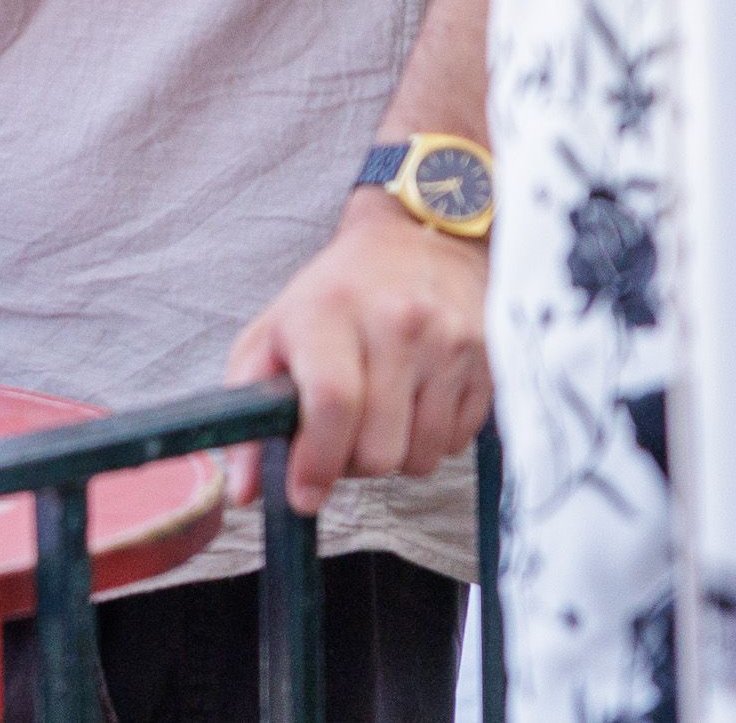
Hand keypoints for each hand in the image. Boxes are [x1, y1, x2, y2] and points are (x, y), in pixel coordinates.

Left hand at [223, 191, 491, 514]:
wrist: (419, 241)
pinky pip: (458, 444)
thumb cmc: (334, 295)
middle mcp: (397, 324)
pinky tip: (415, 402)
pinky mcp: (490, 362)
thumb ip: (249, 409)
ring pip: (421, 457)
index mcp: (331, 311)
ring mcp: (450, 343)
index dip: (316, 461)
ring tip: (377, 414)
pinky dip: (430, 440)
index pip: (332, 403)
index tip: (304, 494)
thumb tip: (244, 491)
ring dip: (393, 455)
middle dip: (352, 464)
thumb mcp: (274, 332)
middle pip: (379, 448)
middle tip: (339, 439)